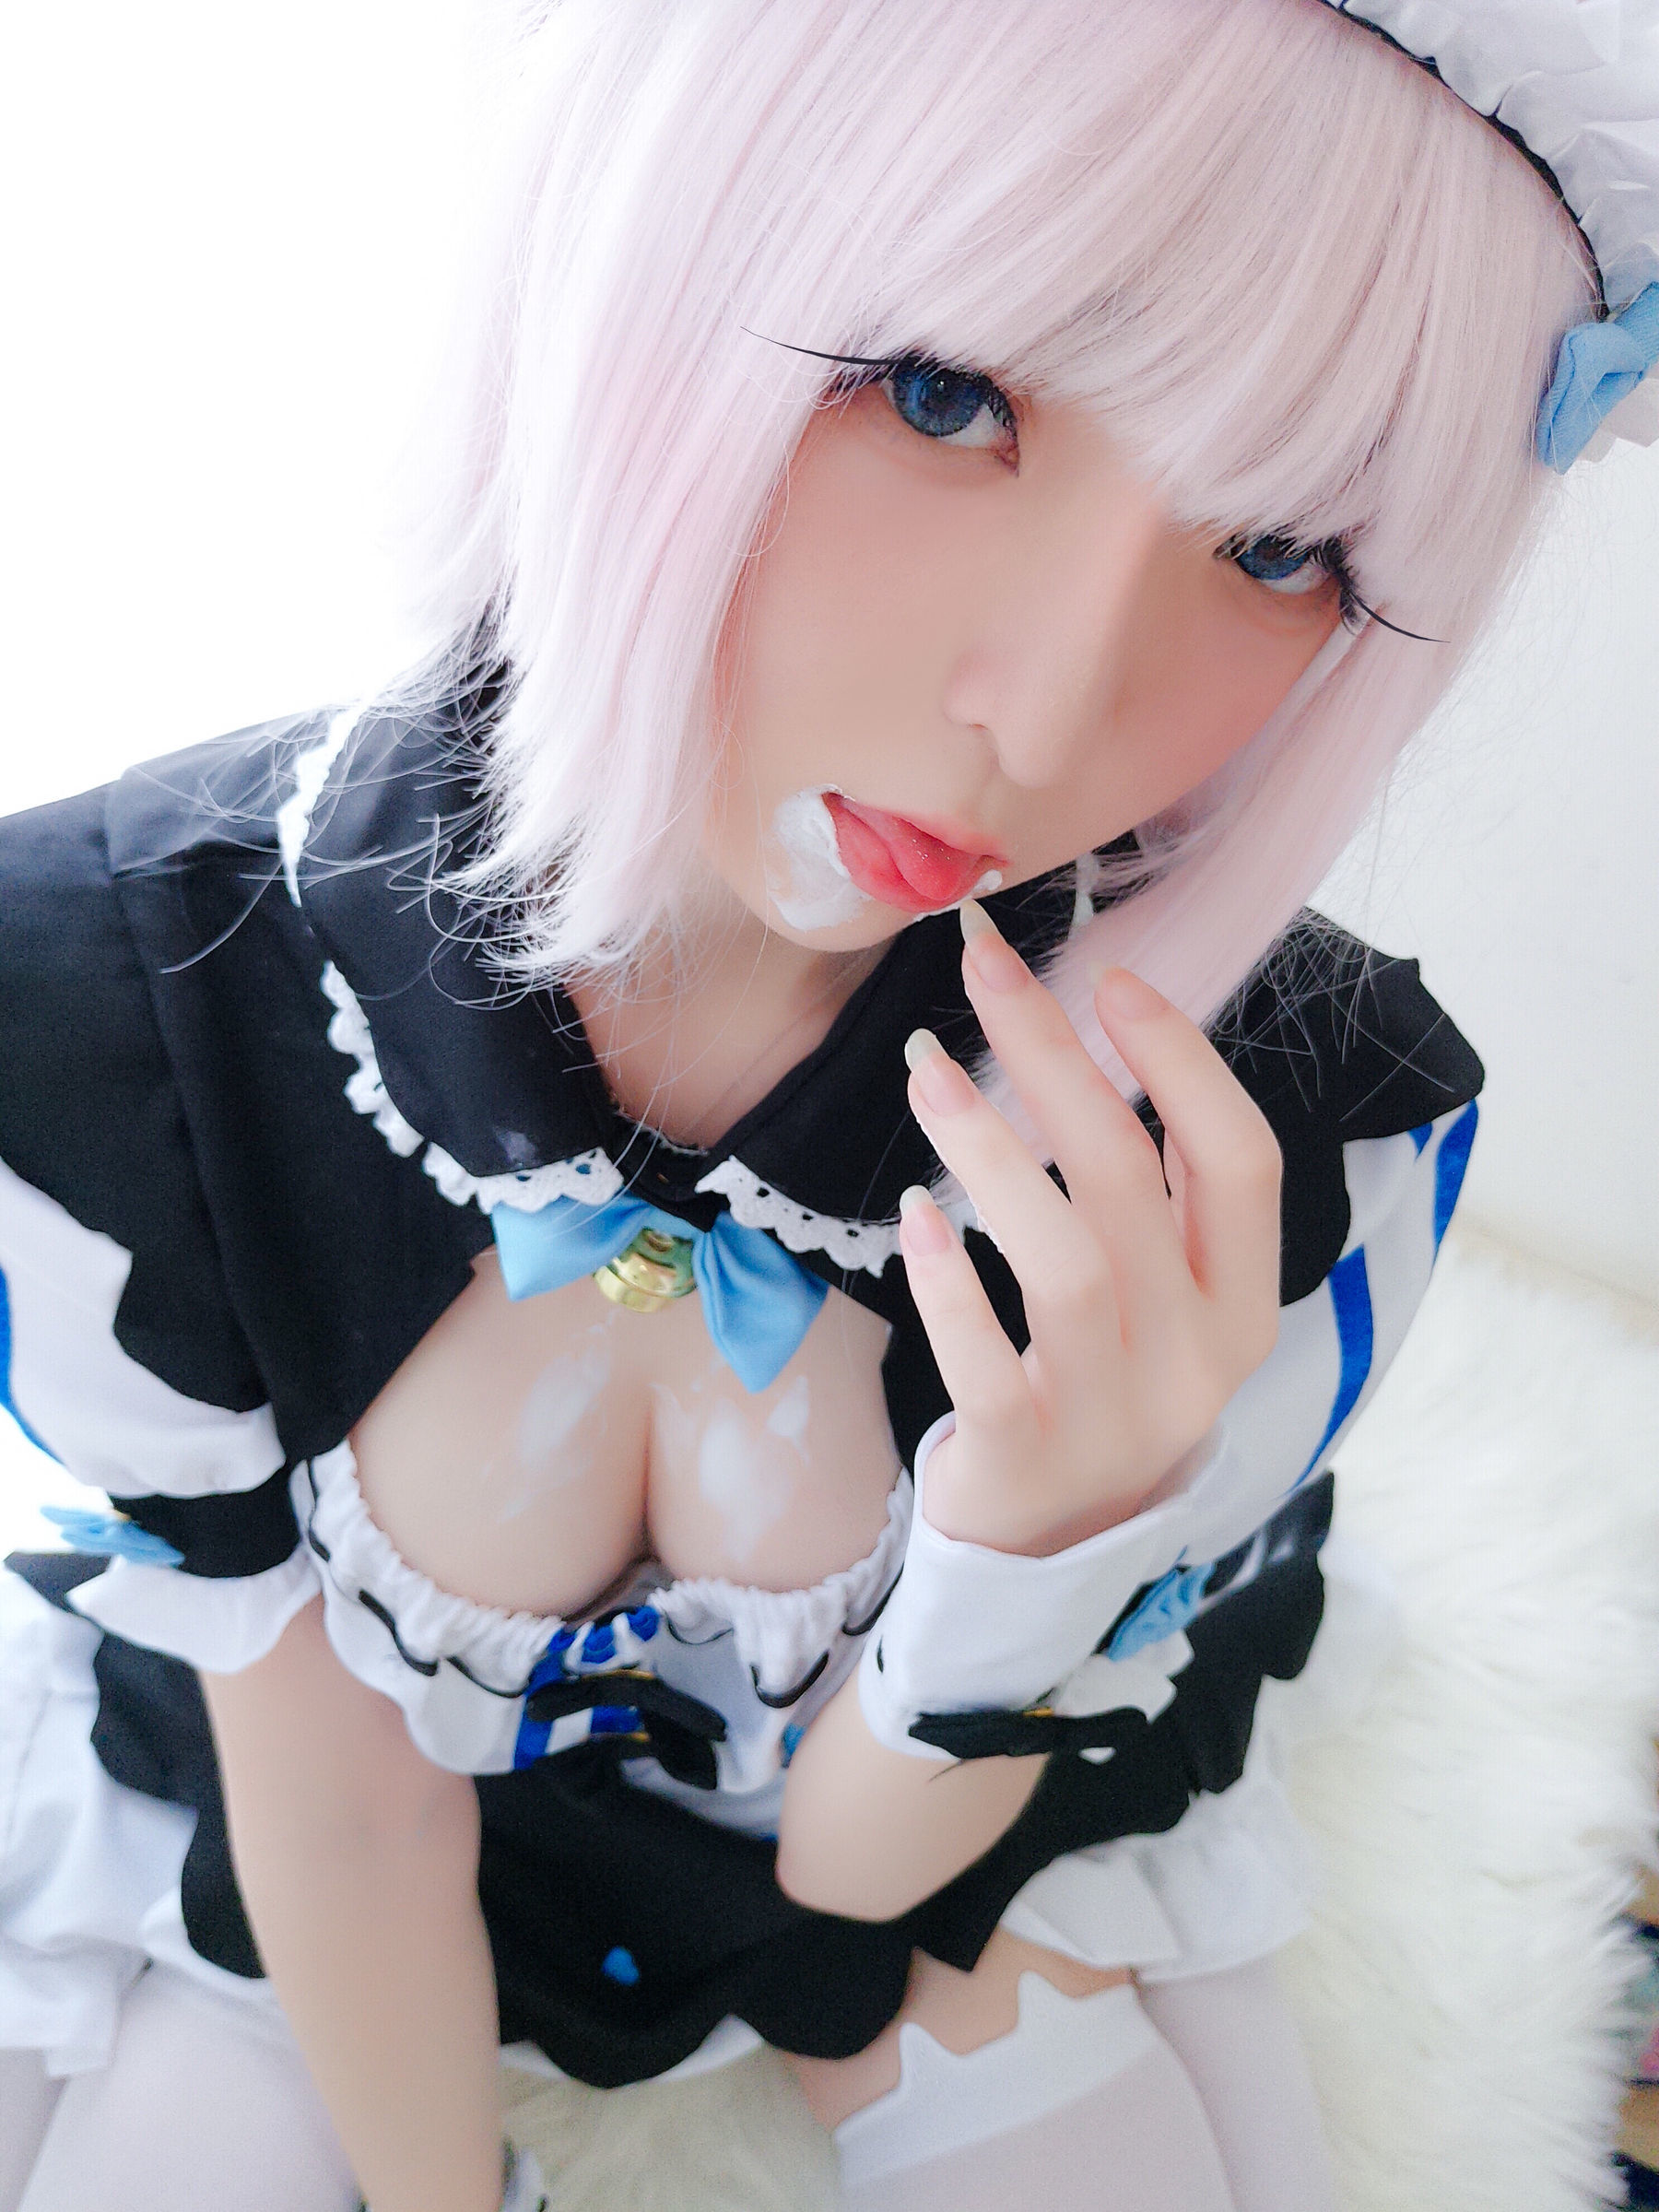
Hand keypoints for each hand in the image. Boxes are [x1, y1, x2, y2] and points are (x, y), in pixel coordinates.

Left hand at [898, 902, 1280, 1556]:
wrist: (1052, 1543)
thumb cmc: (1101, 1374)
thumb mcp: (1160, 1292)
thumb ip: (1150, 1188)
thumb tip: (1090, 1028)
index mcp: (1243, 1301)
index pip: (1242, 1159)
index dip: (1181, 1060)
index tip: (1108, 976)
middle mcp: (1195, 1359)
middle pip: (1129, 1181)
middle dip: (1054, 1057)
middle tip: (983, 969)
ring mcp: (1113, 1415)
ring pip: (1065, 1262)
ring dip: (992, 1149)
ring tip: (927, 1068)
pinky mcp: (1024, 1458)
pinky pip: (986, 1360)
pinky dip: (948, 1280)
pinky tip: (913, 1210)